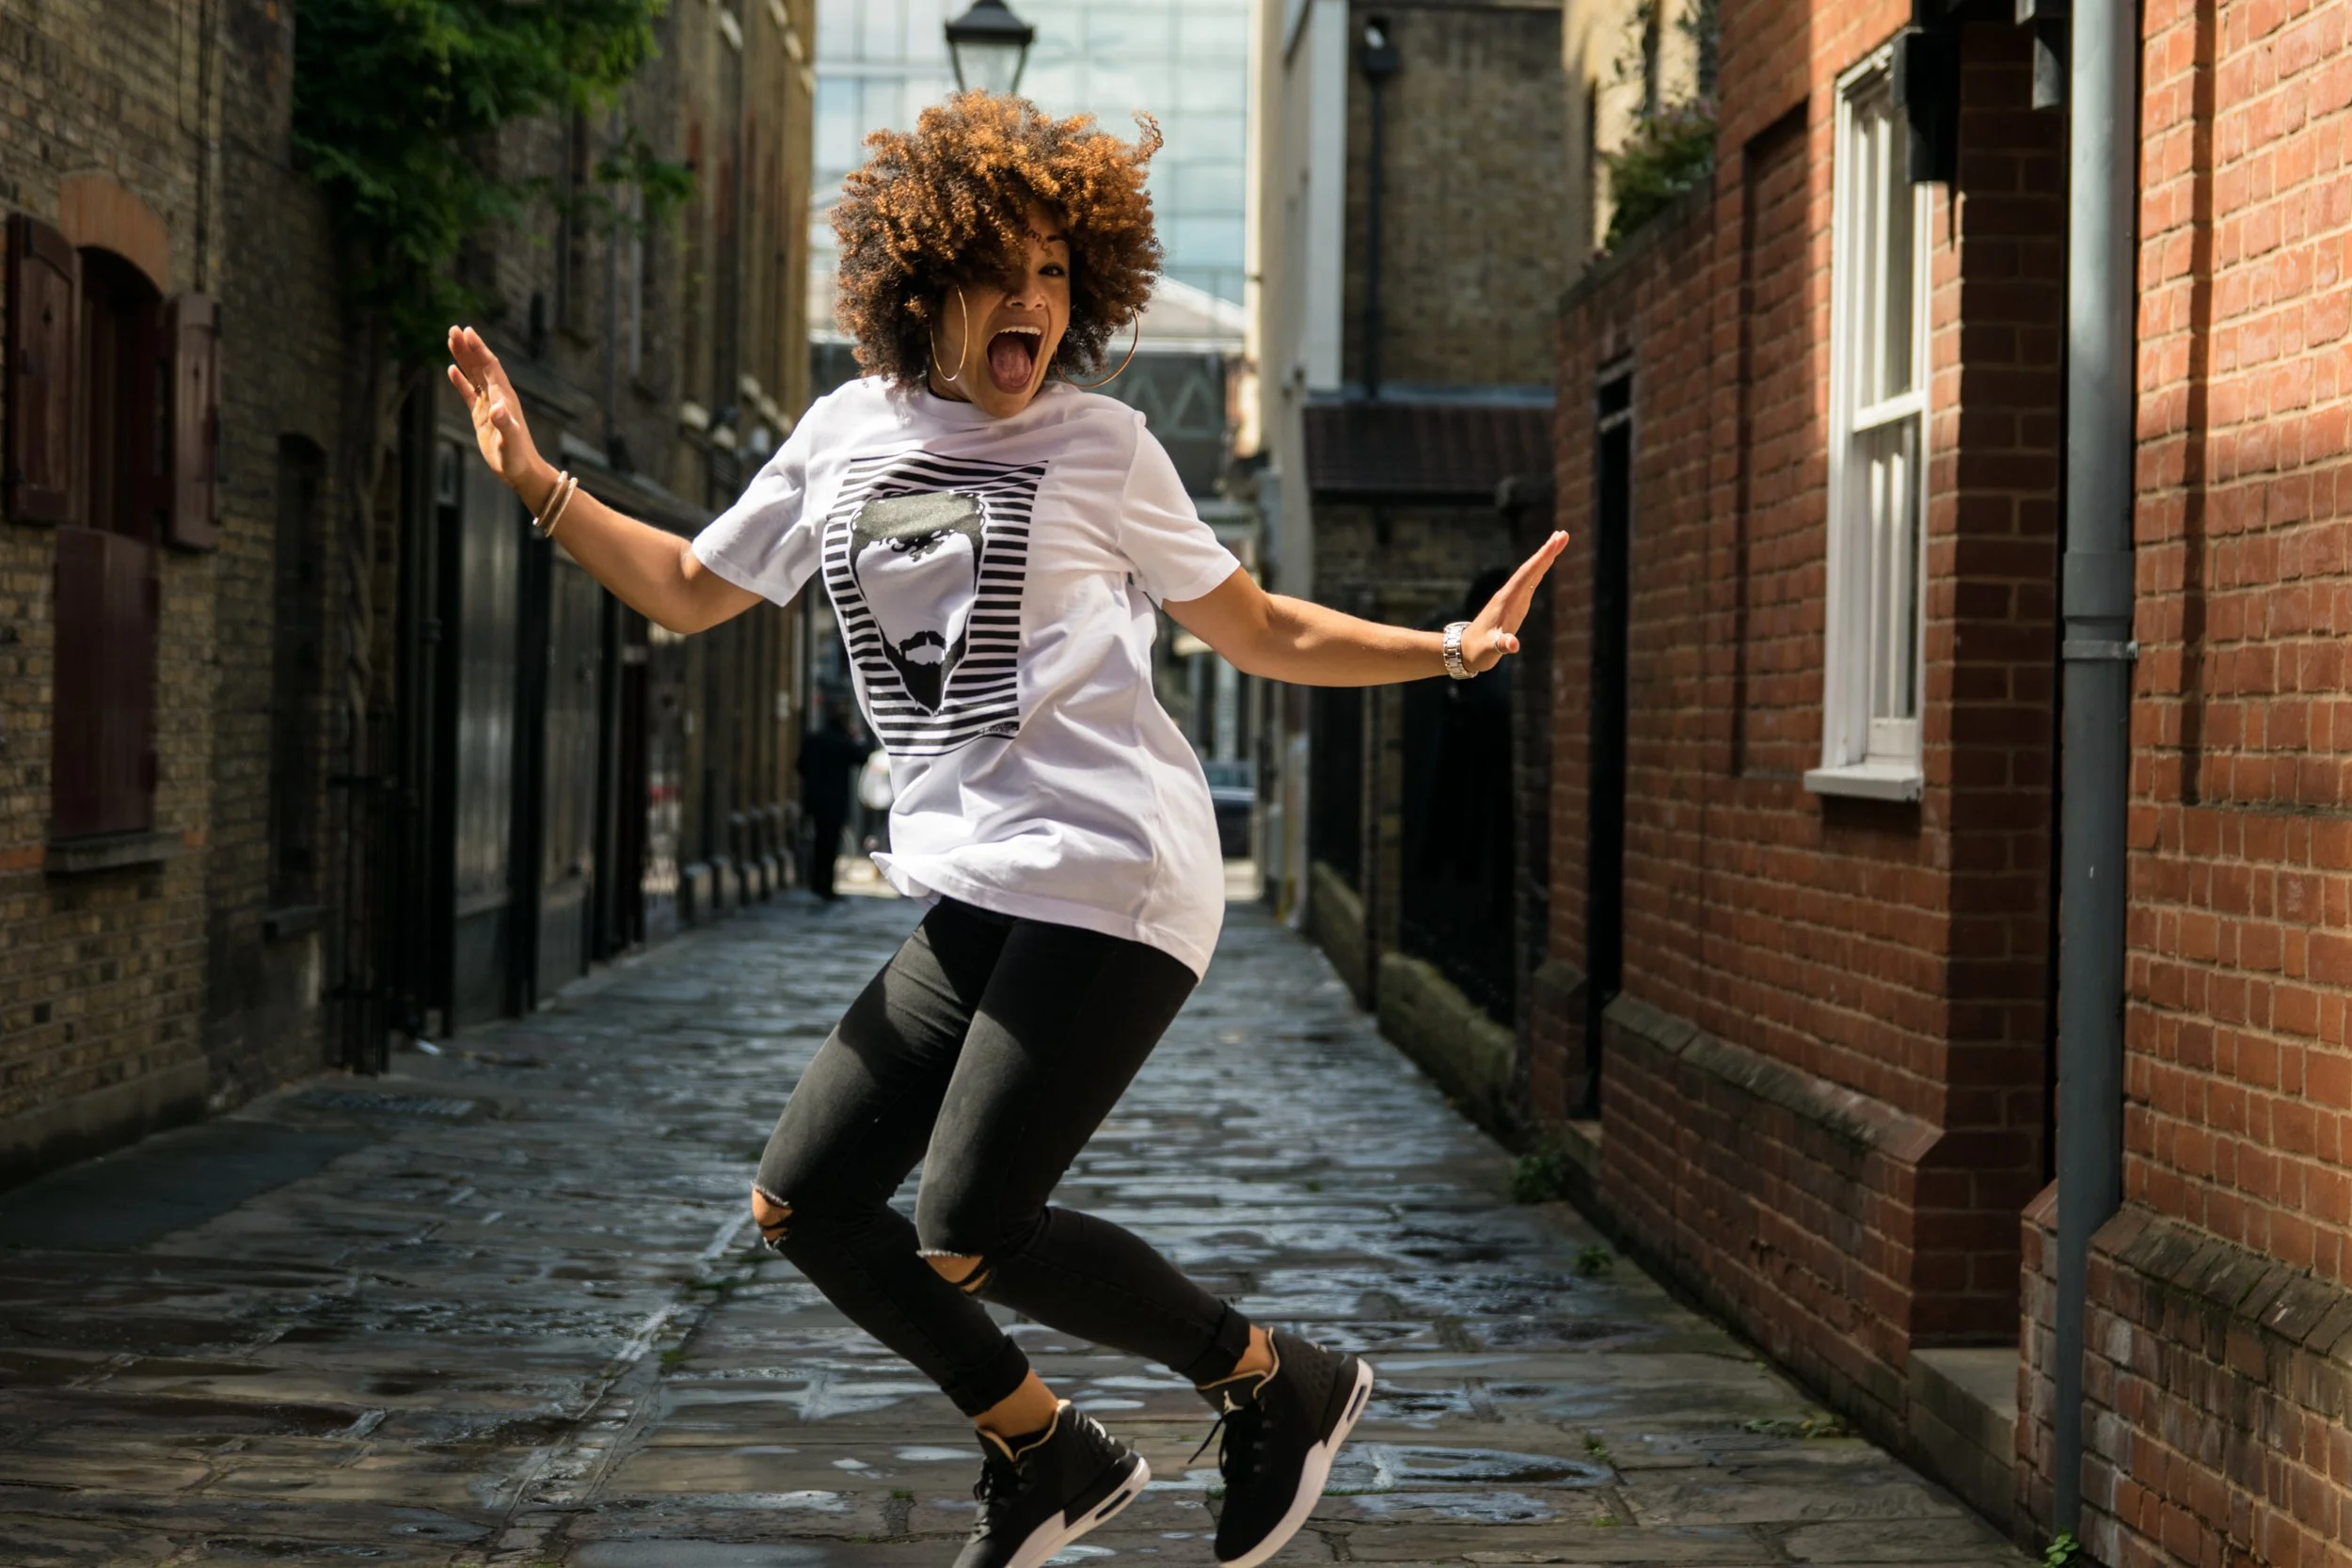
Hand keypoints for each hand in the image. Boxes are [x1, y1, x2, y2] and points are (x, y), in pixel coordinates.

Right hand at [446, 325, 552, 506]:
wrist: (521, 471)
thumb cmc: (517, 458)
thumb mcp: (510, 442)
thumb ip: (505, 425)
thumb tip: (496, 409)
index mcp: (504, 397)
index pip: (490, 367)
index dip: (479, 349)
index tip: (467, 331)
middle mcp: (498, 397)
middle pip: (481, 366)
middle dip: (468, 347)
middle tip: (453, 329)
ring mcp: (490, 405)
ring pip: (474, 376)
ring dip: (463, 358)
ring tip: (450, 340)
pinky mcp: (482, 416)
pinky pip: (470, 393)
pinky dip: (461, 381)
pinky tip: (451, 369)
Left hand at [1459, 530, 1569, 674]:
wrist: (1464, 650)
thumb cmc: (1478, 651)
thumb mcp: (1490, 650)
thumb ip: (1502, 645)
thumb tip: (1513, 644)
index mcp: (1505, 601)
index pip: (1526, 575)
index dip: (1540, 559)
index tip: (1554, 542)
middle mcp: (1509, 595)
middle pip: (1530, 569)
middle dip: (1546, 552)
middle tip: (1563, 534)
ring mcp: (1512, 599)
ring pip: (1531, 573)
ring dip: (1545, 558)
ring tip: (1559, 541)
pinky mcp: (1514, 605)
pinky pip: (1530, 583)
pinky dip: (1540, 571)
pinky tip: (1547, 562)